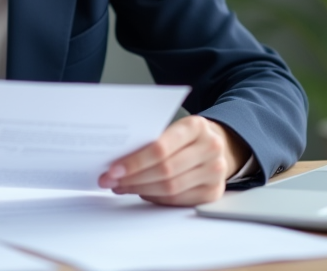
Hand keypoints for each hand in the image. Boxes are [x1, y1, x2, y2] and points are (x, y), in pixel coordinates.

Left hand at [98, 116, 249, 205]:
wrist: (217, 143)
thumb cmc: (186, 135)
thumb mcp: (173, 126)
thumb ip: (151, 138)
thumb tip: (116, 158)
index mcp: (196, 126)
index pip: (160, 148)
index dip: (134, 161)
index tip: (112, 169)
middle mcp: (210, 148)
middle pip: (164, 170)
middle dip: (132, 178)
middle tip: (109, 180)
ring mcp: (216, 172)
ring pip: (170, 188)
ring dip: (140, 189)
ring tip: (121, 186)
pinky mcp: (214, 192)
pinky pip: (177, 200)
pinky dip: (155, 197)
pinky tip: (141, 191)